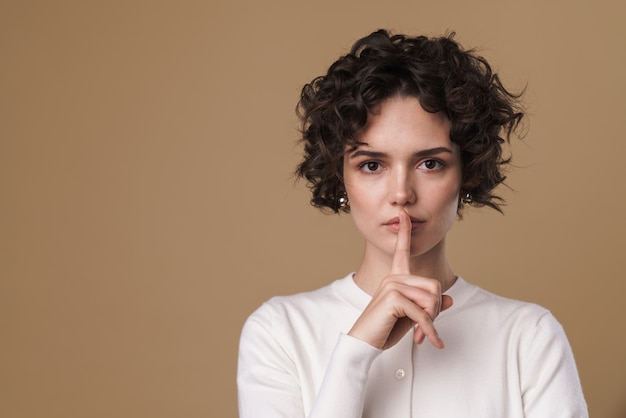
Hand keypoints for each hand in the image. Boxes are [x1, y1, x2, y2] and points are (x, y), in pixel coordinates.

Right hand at [348, 208, 452, 349]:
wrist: (363, 343)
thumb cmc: (384, 330)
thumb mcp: (412, 317)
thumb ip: (429, 306)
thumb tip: (449, 299)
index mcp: (395, 277)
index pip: (401, 250)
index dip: (404, 232)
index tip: (403, 213)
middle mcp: (393, 277)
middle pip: (434, 286)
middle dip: (435, 310)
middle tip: (426, 328)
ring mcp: (391, 285)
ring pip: (431, 300)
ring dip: (430, 322)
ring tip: (420, 333)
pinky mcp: (393, 298)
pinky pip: (422, 314)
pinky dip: (428, 331)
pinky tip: (427, 341)